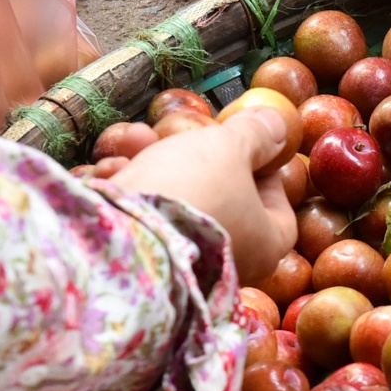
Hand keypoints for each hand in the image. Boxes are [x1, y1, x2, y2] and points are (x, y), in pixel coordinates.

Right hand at [111, 110, 297, 284]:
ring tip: (137, 140)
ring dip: (151, 164)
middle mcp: (230, 264)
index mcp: (265, 246)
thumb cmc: (192, 189)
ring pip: (175, 203)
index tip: (245, 145)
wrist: (119, 236)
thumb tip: (279, 124)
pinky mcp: (143, 262)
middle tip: (183, 134)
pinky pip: (143, 221)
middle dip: (196, 158)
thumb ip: (256, 134)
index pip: (278, 208)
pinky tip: (111, 172)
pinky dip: (129, 192)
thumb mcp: (230, 148)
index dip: (264, 172)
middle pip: (221, 198)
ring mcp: (185, 265)